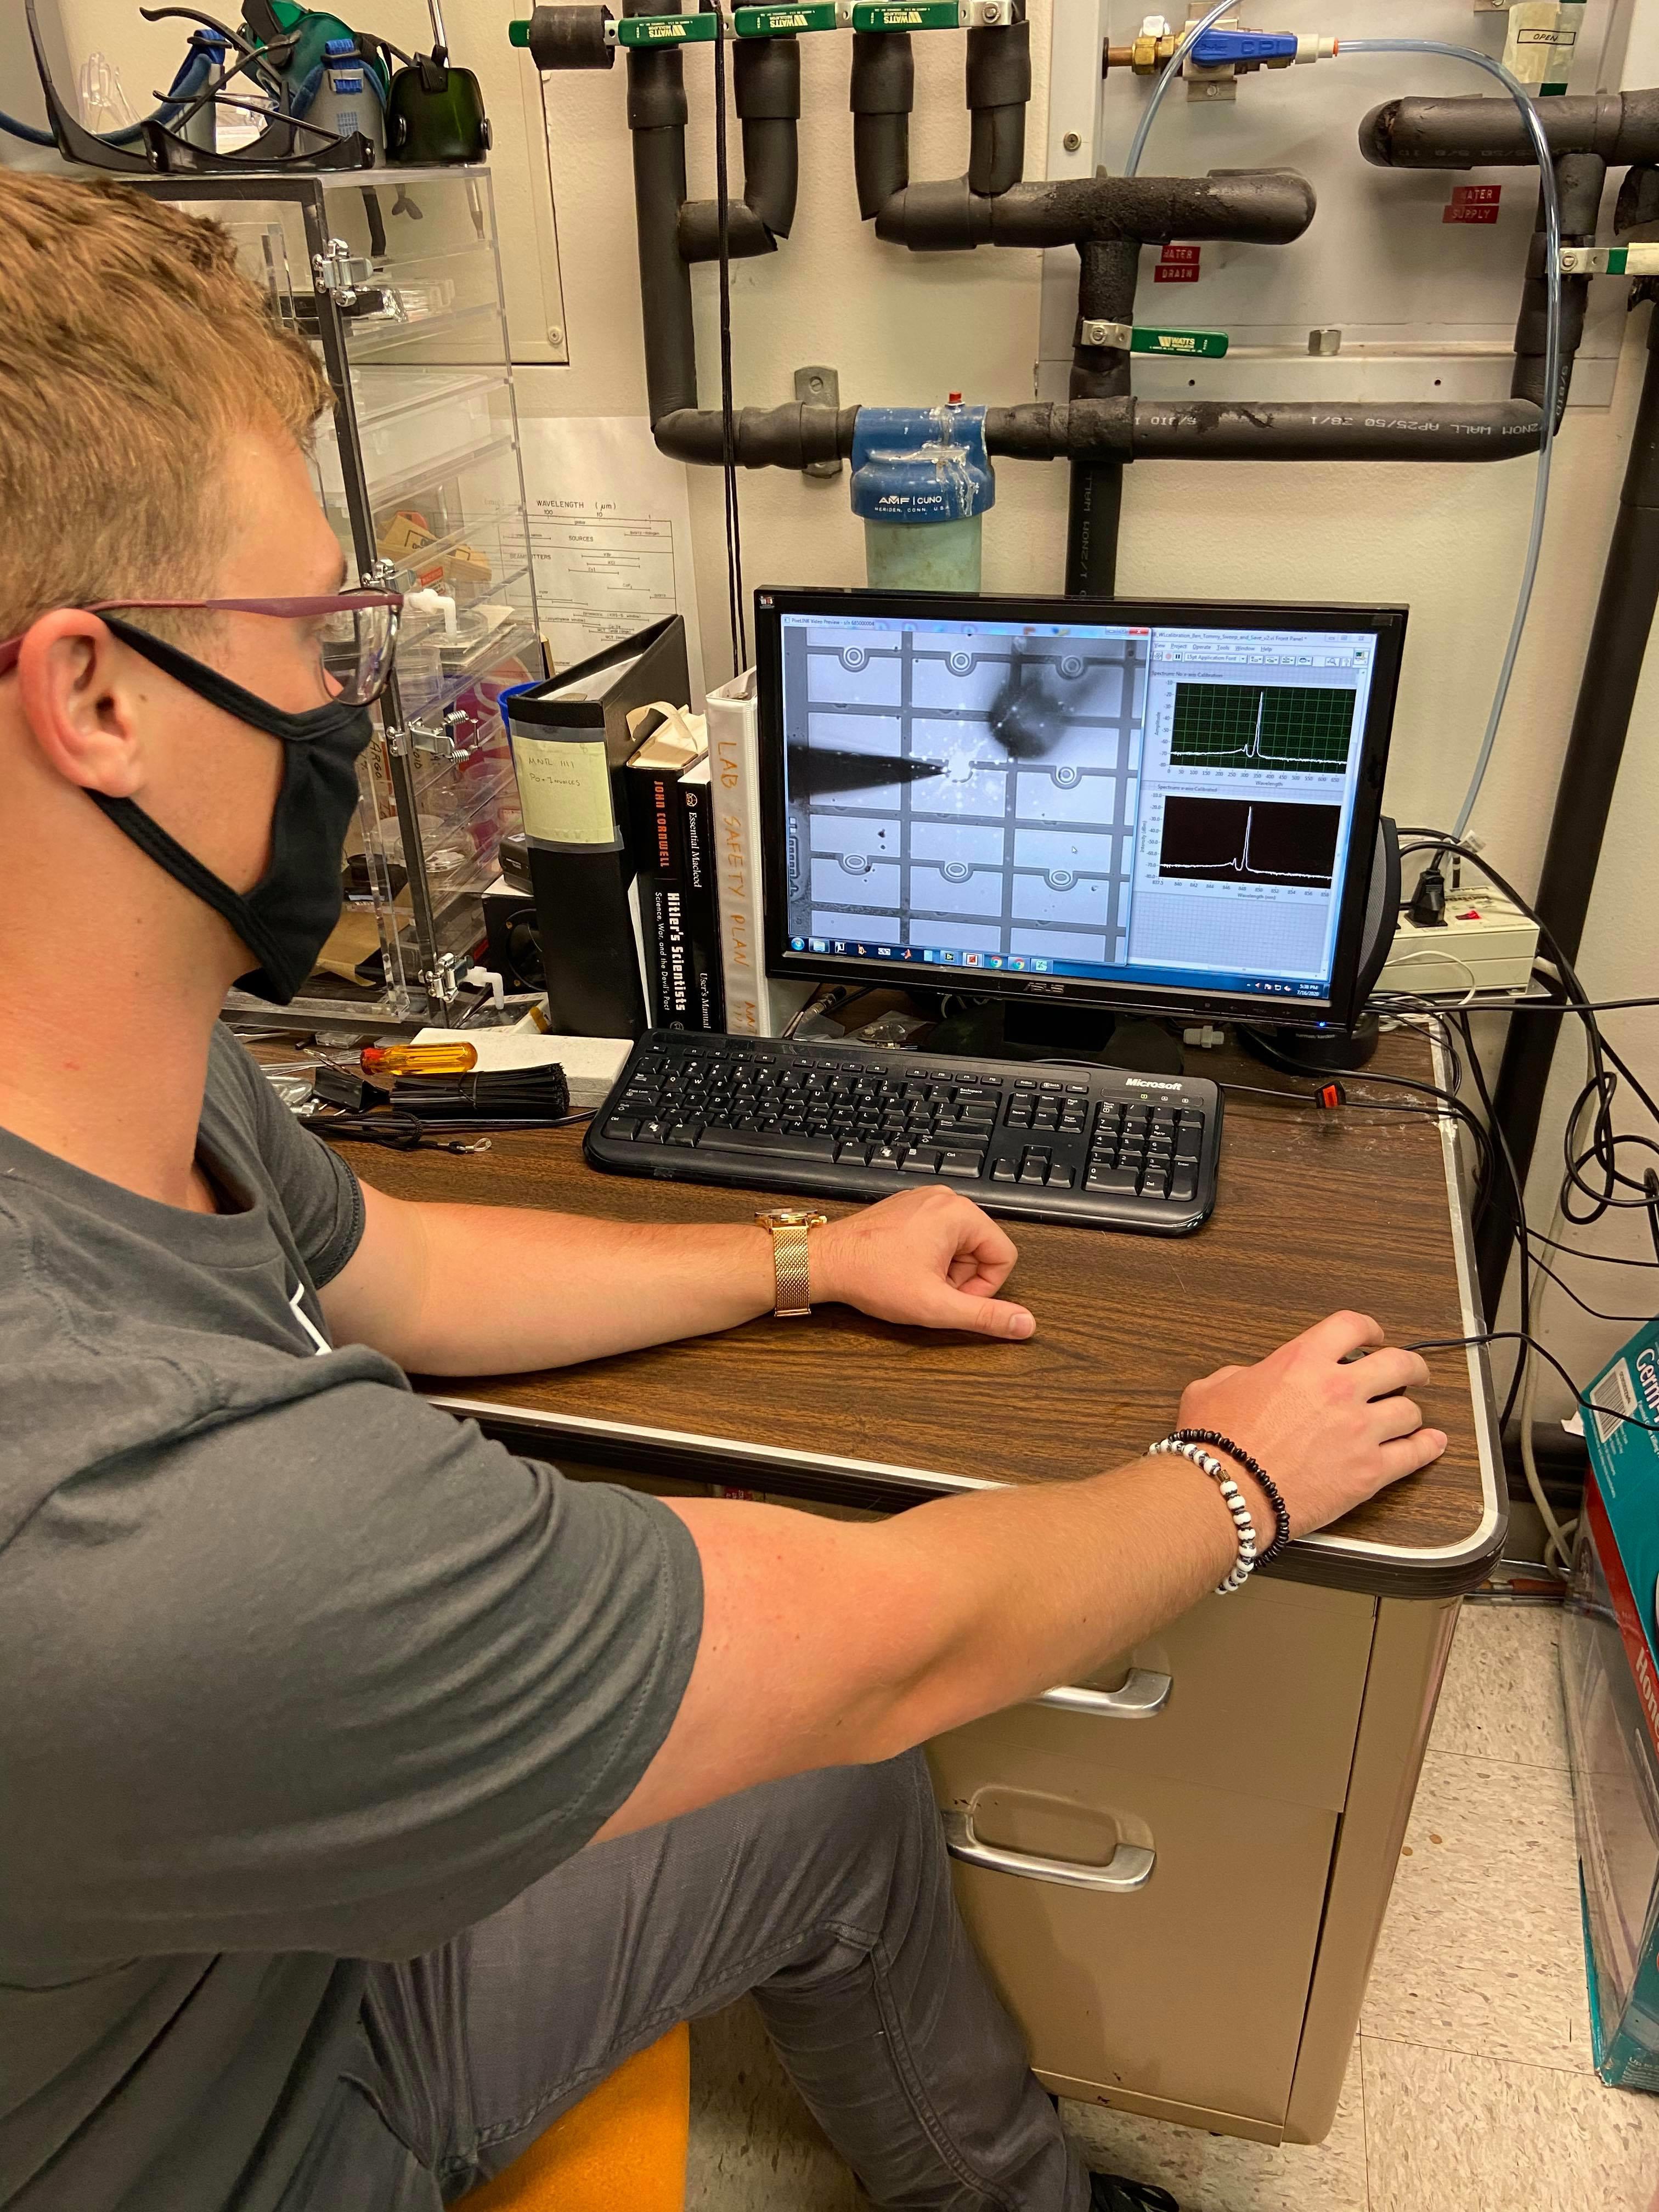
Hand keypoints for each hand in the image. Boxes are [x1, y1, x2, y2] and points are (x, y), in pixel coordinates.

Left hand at [813, 1187, 1035, 1340]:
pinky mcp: (909, 1208)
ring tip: (914, 1279)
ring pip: (959, 1246)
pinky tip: (904, 1269)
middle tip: (930, 1290)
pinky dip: (928, 1258)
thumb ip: (986, 1316)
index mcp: (959, 1213)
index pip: (1004, 1256)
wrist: (825, 1262)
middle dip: (961, 1278)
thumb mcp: (937, 1306)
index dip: (984, 1288)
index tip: (954, 1298)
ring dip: (944, 1270)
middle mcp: (944, 1199)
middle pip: (981, 1250)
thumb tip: (1025, 1324)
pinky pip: (937, 1236)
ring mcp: (924, 1201)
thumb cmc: (872, 1277)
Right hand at [1178, 1310, 1444, 1537]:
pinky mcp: (1369, 1471)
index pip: (1351, 1326)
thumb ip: (1241, 1377)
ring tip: (1409, 1414)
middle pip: (1398, 1363)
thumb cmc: (1215, 1444)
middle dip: (1411, 1366)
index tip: (1374, 1336)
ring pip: (1410, 1410)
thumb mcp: (1212, 1388)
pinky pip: (1413, 1454)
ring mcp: (1360, 1431)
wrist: (1225, 1493)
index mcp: (1302, 1362)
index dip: (1369, 1328)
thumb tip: (1249, 1382)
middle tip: (1412, 1372)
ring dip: (1411, 1410)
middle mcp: (1339, 1390)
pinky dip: (1427, 1447)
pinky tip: (1433, 1443)